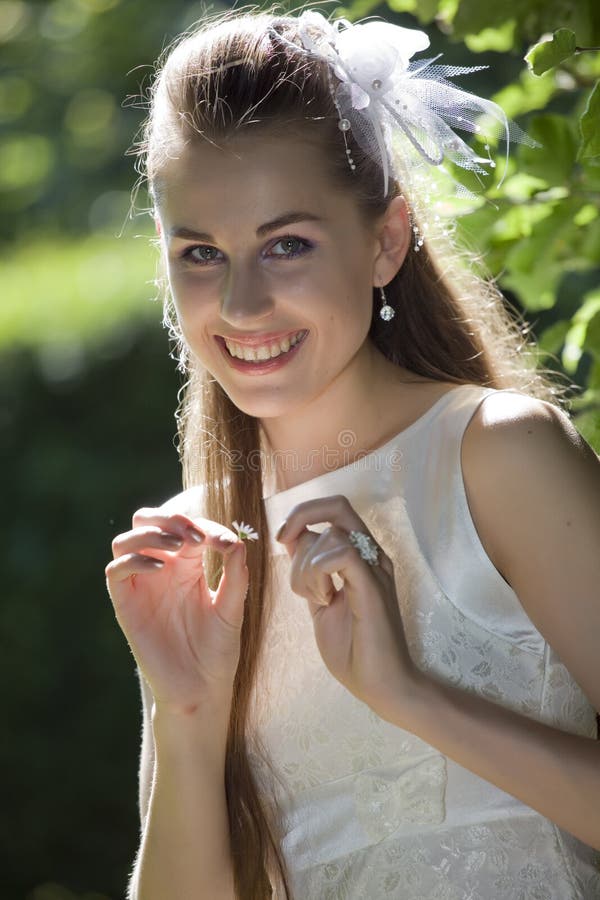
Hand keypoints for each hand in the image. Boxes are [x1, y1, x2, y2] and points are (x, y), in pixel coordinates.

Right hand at [105, 507, 248, 715]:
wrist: (201, 688)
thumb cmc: (217, 649)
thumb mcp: (233, 609)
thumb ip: (236, 575)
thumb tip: (237, 542)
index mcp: (187, 564)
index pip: (186, 527)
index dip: (204, 526)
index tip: (225, 542)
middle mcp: (161, 569)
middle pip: (148, 521)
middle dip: (168, 516)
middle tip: (192, 533)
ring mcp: (141, 584)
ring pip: (126, 540)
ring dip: (150, 533)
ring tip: (177, 545)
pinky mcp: (126, 604)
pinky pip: (116, 570)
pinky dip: (134, 560)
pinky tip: (160, 567)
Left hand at [276, 494, 420, 725]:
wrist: (380, 685)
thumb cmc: (353, 649)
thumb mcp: (319, 601)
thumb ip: (309, 571)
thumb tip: (292, 539)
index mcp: (360, 558)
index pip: (334, 511)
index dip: (303, 515)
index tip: (282, 538)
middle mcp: (371, 556)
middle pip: (338, 505)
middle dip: (301, 516)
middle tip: (283, 541)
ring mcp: (375, 570)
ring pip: (332, 534)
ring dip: (307, 565)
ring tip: (315, 597)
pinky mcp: (374, 587)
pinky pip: (342, 554)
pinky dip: (319, 571)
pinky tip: (323, 599)